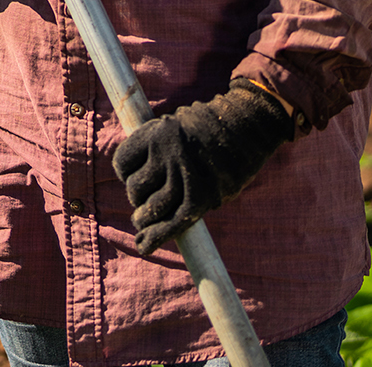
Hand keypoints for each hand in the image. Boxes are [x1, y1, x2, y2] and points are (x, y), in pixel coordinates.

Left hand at [112, 80, 295, 254]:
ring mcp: (185, 177)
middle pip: (135, 188)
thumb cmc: (211, 127)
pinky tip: (144, 246)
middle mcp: (167, 154)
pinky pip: (172, 223)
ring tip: (145, 223)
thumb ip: (157, 149)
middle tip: (146, 200)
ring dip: (144, 220)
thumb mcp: (176, 125)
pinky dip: (155, 238)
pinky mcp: (202, 197)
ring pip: (151, 208)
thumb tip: (139, 179)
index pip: (123, 162)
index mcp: (156, 133)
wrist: (249, 126)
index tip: (133, 177)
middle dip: (138, 198)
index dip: (126, 173)